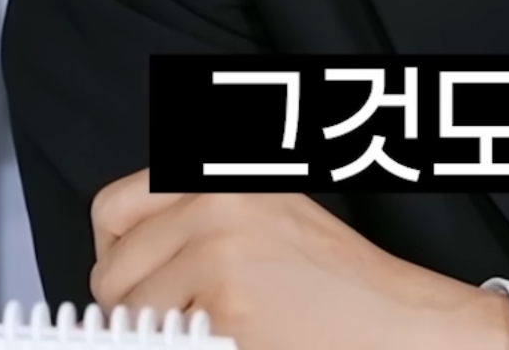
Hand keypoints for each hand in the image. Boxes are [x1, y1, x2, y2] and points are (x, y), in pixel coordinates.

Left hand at [88, 169, 508, 349]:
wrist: (397, 322)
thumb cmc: (341, 282)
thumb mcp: (265, 219)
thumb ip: (194, 221)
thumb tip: (120, 259)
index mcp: (222, 176)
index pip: (111, 209)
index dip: (114, 255)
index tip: (129, 279)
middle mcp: (216, 203)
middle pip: (111, 270)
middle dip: (132, 306)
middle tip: (176, 319)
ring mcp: (219, 253)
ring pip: (130, 314)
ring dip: (160, 333)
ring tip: (214, 328)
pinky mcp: (226, 306)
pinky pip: (164, 342)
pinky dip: (190, 348)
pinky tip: (234, 339)